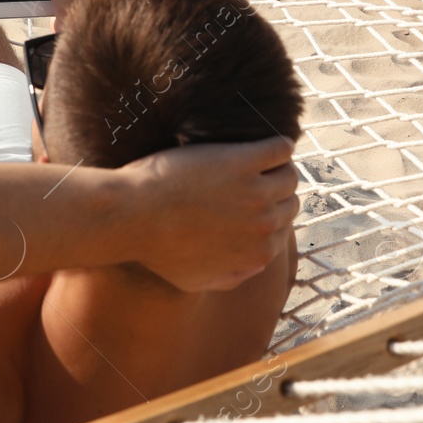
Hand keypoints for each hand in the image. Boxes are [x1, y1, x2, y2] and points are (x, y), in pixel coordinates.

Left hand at [121, 136, 299, 291]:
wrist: (132, 216)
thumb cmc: (156, 248)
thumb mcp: (194, 280)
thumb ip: (231, 278)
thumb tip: (256, 266)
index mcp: (258, 254)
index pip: (282, 230)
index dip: (270, 215)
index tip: (256, 202)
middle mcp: (264, 226)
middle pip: (289, 202)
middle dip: (277, 192)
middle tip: (258, 178)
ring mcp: (257, 192)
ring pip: (289, 175)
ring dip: (280, 167)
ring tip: (261, 159)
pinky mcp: (244, 162)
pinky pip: (280, 149)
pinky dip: (279, 144)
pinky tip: (267, 142)